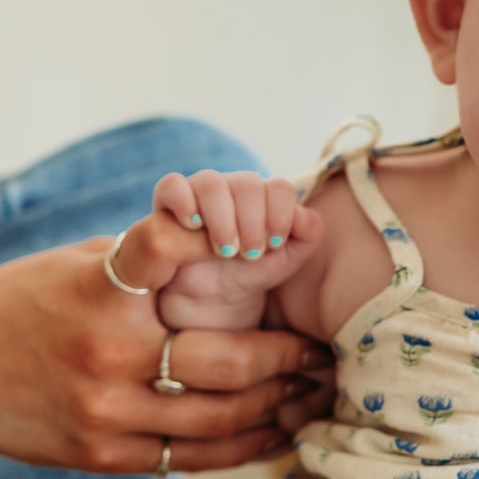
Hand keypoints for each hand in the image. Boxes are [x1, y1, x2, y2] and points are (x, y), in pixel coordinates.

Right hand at [0, 224, 334, 473]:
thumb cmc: (24, 304)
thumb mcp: (80, 264)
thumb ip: (150, 263)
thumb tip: (236, 247)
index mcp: (99, 288)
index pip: (167, 247)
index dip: (227, 238)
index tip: (283, 237)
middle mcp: (106, 351)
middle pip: (226, 361)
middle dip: (288, 355)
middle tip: (320, 348)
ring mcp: (106, 412)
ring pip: (222, 417)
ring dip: (280, 404)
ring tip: (311, 390)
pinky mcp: (105, 457)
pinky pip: (195, 457)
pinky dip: (247, 445)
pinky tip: (279, 430)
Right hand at [150, 169, 324, 328]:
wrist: (217, 295)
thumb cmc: (254, 271)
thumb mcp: (289, 258)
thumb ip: (308, 234)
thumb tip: (303, 215)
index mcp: (265, 195)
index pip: (278, 187)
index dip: (280, 216)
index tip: (274, 245)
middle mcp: (234, 187)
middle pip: (247, 183)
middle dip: (251, 223)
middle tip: (249, 253)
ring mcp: (201, 190)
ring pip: (211, 182)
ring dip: (221, 219)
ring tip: (224, 250)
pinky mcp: (171, 201)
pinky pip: (172, 185)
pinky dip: (183, 201)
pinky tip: (193, 224)